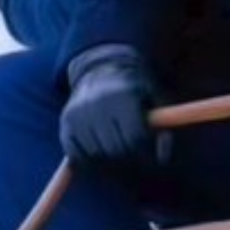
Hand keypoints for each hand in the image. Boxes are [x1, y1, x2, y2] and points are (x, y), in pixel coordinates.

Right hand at [60, 45, 160, 168]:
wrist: (102, 69)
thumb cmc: (135, 89)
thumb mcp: (155, 100)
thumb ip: (163, 128)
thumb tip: (162, 160)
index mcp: (125, 97)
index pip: (135, 138)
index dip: (143, 147)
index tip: (144, 144)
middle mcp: (99, 104)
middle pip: (115, 149)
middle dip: (126, 153)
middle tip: (130, 147)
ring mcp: (79, 113)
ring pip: (96, 155)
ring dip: (107, 157)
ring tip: (114, 141)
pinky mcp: (66, 122)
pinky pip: (77, 155)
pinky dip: (88, 159)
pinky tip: (98, 146)